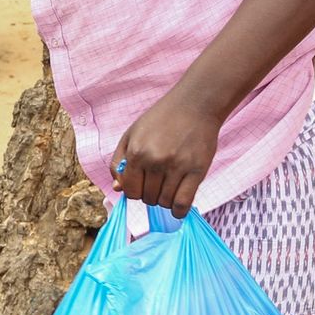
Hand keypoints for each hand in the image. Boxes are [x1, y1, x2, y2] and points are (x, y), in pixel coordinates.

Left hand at [111, 90, 221, 217]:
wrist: (195, 105)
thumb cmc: (161, 119)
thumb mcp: (132, 134)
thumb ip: (119, 162)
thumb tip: (117, 189)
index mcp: (136, 152)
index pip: (129, 190)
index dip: (134, 191)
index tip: (141, 185)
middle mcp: (155, 161)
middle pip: (147, 198)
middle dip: (150, 195)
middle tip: (157, 182)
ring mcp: (176, 167)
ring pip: (164, 202)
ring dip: (164, 200)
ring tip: (168, 187)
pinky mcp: (197, 171)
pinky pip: (183, 203)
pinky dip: (178, 210)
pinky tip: (177, 205)